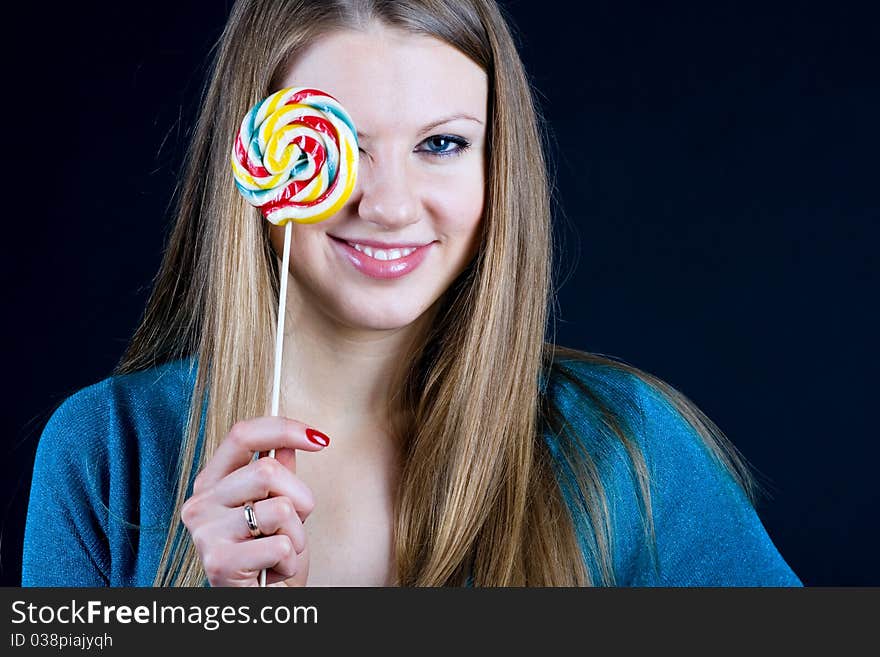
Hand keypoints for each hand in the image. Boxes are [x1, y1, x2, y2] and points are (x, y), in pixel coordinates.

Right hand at [181, 416, 328, 585]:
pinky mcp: (219, 562)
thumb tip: (290, 439)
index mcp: (212, 482)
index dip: (284, 428)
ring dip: (297, 535)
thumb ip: (279, 472)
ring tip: (281, 551)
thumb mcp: (277, 507)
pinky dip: (290, 561)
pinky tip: (273, 571)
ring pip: (280, 508)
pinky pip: (280, 544)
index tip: (320, 439)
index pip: (242, 435)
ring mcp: (205, 533)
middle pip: (268, 471)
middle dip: (301, 498)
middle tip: (296, 524)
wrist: (259, 605)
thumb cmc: (267, 556)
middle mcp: (200, 503)